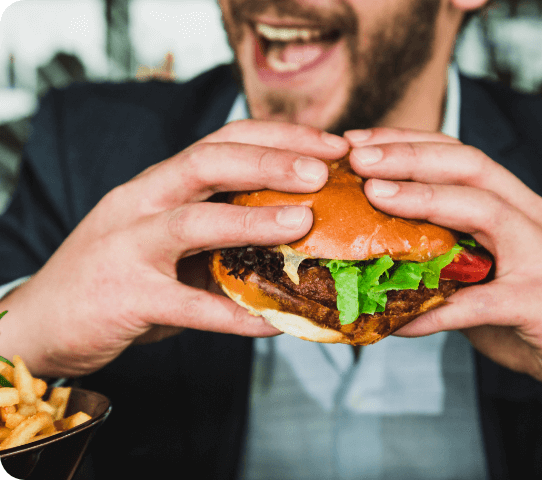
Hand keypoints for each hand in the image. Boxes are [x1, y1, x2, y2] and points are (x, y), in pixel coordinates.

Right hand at [0, 120, 348, 377]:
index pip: (222, 141)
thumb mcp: (164, 239)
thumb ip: (215, 233)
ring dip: (252, 220)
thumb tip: (291, 237)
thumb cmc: (116, 274)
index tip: (329, 145)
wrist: (41, 321)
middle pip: (207, 162)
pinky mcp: (125, 297)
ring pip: (193, 222)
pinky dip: (234, 315)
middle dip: (269, 160)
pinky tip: (275, 322)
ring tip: (303, 222)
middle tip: (323, 169)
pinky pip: (188, 306)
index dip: (278, 138)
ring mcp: (128, 247)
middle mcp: (141, 202)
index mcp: (158, 184)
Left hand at [345, 127, 541, 432]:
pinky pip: (479, 302)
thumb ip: (452, 263)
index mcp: (519, 207)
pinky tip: (397, 320)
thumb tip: (387, 262)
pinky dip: (435, 309)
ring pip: (483, 209)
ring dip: (423, 198)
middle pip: (470, 165)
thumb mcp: (495, 276)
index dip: (410, 142)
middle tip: (357, 155)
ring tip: (374, 195)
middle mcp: (533, 219)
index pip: (462, 156)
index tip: (361, 143)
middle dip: (410, 154)